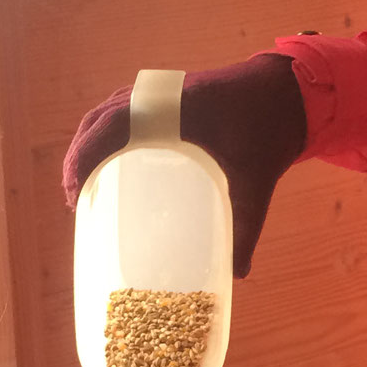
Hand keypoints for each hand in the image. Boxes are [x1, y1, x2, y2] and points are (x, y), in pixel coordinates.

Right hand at [63, 53, 305, 277]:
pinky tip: (111, 160)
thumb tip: (238, 275)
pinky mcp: (170, 96)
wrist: (291, 93)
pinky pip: (126, 109)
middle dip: (80, 155)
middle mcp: (162, 95)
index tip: (76, 192)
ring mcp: (164, 92)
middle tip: (75, 198)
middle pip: (100, 118)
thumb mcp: (258, 182)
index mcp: (176, 108)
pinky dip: (109, 131)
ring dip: (90, 141)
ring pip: (109, 111)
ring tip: (84, 182)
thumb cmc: (272, 132)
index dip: (85, 155)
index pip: (112, 124)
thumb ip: (247, 228)